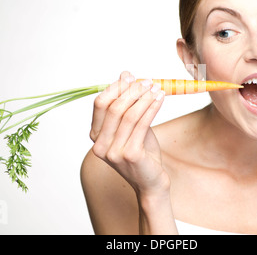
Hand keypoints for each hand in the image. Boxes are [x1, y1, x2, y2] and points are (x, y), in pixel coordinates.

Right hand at [89, 72, 168, 196]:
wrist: (151, 182)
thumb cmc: (142, 152)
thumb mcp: (131, 126)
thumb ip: (127, 104)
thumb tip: (125, 75)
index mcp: (96, 136)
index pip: (100, 104)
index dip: (115, 87)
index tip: (130, 77)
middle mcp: (100, 145)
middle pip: (113, 108)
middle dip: (131, 91)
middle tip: (147, 81)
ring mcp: (114, 151)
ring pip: (129, 115)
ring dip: (144, 97)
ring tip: (156, 88)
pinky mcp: (130, 155)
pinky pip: (142, 124)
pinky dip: (152, 108)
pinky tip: (160, 99)